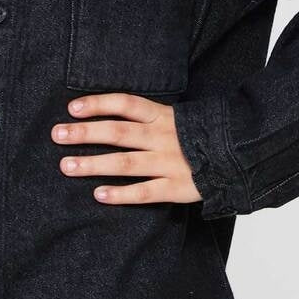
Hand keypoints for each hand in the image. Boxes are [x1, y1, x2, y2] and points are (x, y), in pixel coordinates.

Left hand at [52, 93, 202, 206]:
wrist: (240, 155)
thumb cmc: (201, 136)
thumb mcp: (179, 117)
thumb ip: (151, 116)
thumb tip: (112, 113)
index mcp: (165, 116)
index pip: (126, 104)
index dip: (99, 104)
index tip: (73, 108)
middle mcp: (164, 137)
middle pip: (118, 132)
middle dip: (85, 133)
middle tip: (58, 135)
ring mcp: (169, 163)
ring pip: (125, 163)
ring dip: (93, 164)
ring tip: (66, 166)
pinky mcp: (177, 187)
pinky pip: (144, 192)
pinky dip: (121, 194)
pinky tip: (98, 194)